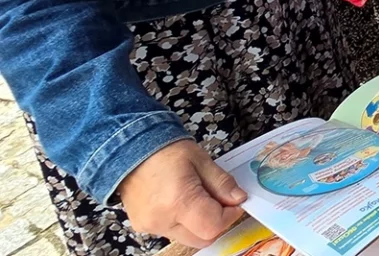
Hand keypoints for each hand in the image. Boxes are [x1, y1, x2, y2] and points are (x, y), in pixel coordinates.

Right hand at [118, 140, 245, 246]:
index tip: (234, 202)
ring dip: (200, 223)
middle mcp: (161, 220)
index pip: (213, 226)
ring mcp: (150, 226)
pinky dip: (183, 222)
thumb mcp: (201, 160)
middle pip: (202, 238)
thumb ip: (222, 183)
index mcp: (178, 202)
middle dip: (217, 222)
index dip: (230, 215)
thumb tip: (239, 199)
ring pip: (188, 237)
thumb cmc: (165, 151)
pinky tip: (181, 201)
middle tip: (219, 200)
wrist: (129, 150)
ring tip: (198, 197)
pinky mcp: (143, 227)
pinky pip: (172, 233)